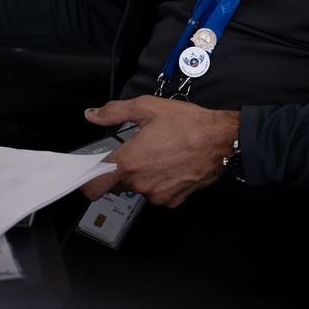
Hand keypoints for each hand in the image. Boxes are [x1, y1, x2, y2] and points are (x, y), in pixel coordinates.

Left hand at [79, 96, 239, 207]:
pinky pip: (157, 193)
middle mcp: (141, 183)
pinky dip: (159, 182)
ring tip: (159, 155)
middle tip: (136, 151)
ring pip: (138, 188)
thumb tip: (93, 115)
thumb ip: (115, 112)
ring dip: (142, 176)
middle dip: (120, 171)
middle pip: (115, 185)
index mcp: (130, 162)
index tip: (88, 172)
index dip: (87, 179)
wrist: (221, 140)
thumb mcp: (147, 107)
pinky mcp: (173, 200)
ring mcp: (157, 195)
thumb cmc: (188, 124)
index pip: (93, 185)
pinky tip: (171, 165)